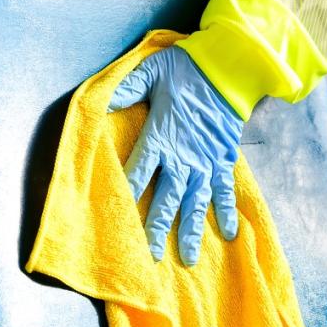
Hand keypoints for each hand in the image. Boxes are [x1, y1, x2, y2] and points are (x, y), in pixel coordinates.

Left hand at [109, 46, 242, 266]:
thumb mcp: (148, 73)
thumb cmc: (185, 69)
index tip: (117, 222)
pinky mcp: (223, 160)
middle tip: (149, 257)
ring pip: (195, 203)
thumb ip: (124, 91)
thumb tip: (98, 103)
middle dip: (156, 228)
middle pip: (166, 199)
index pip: (138, 172)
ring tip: (186, 259)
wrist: (229, 67)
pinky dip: (227, 212)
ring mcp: (205, 162)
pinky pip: (225, 191)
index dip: (127, 196)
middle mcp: (183, 156)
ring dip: (190, 231)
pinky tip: (229, 234)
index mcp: (160, 137)